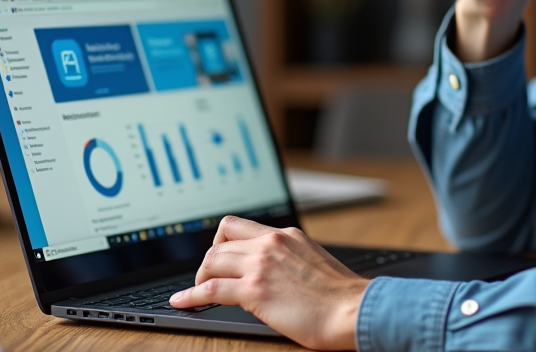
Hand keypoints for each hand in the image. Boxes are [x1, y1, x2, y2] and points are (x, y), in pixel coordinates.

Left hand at [170, 216, 369, 349]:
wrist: (353, 310)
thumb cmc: (340, 295)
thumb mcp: (314, 262)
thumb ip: (290, 259)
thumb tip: (274, 271)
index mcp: (287, 235)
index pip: (239, 226)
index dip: (221, 242)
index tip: (217, 257)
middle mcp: (271, 243)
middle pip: (220, 241)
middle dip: (209, 260)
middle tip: (209, 278)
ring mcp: (261, 265)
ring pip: (211, 261)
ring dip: (199, 277)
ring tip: (198, 292)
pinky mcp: (254, 291)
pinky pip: (209, 289)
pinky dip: (190, 296)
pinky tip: (182, 303)